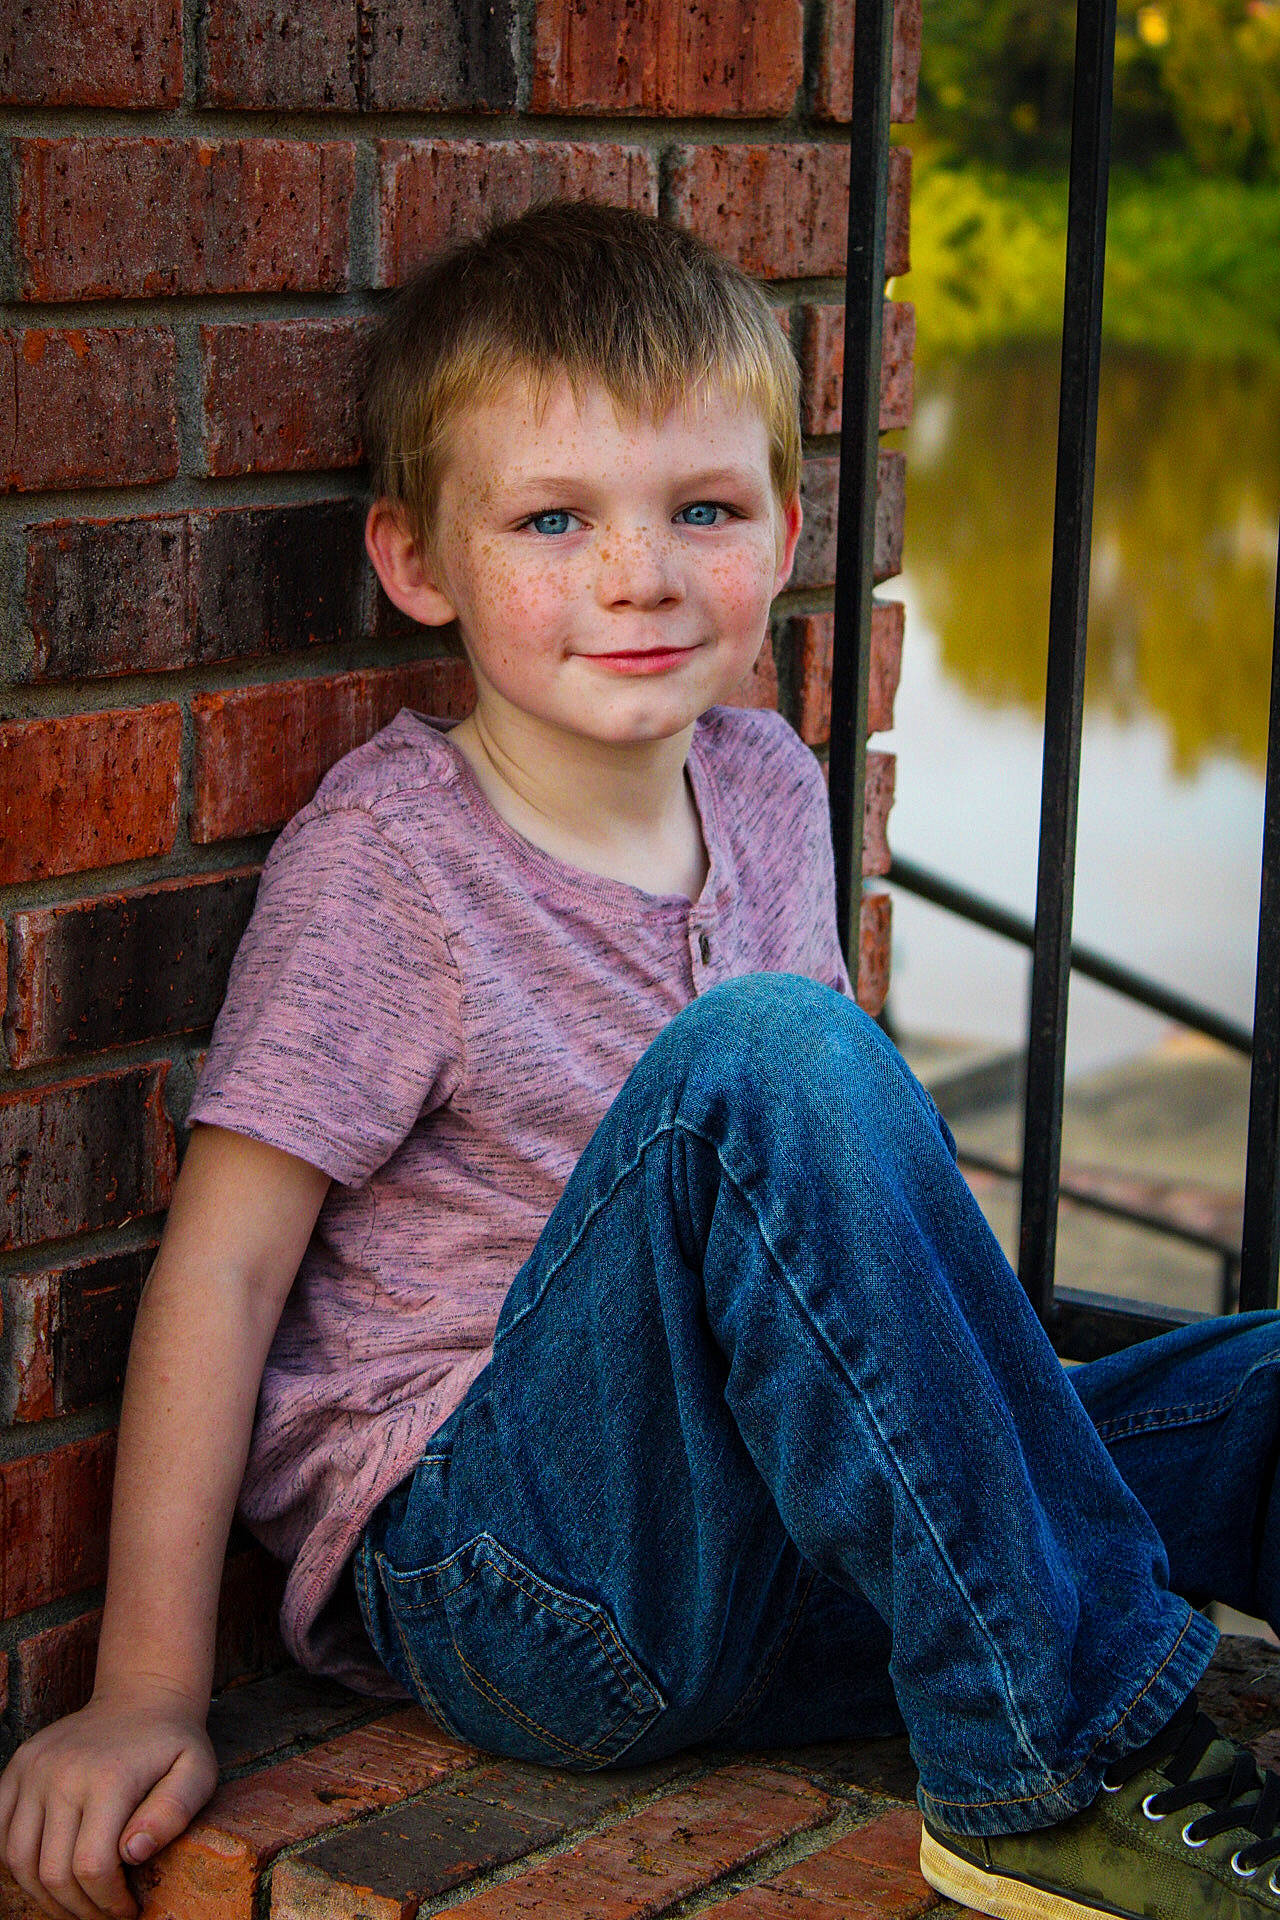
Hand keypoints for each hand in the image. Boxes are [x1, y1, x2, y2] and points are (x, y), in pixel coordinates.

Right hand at [0, 1687, 216, 1919]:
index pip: (91, 1866)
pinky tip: (48, 1871)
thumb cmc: (172, 1743)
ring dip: (44, 1895)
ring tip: (76, 1901)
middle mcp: (61, 1773)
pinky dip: (16, 1864)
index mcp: (108, 1777)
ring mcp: (34, 1769)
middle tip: (103, 1914)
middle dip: (78, 1908)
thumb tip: (133, 1851)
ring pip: (17, 1860)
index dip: (107, 1902)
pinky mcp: (17, 1767)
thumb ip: (174, 1812)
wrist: (141, 1695)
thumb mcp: (197, 1771)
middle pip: (52, 1871)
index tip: (128, 1909)